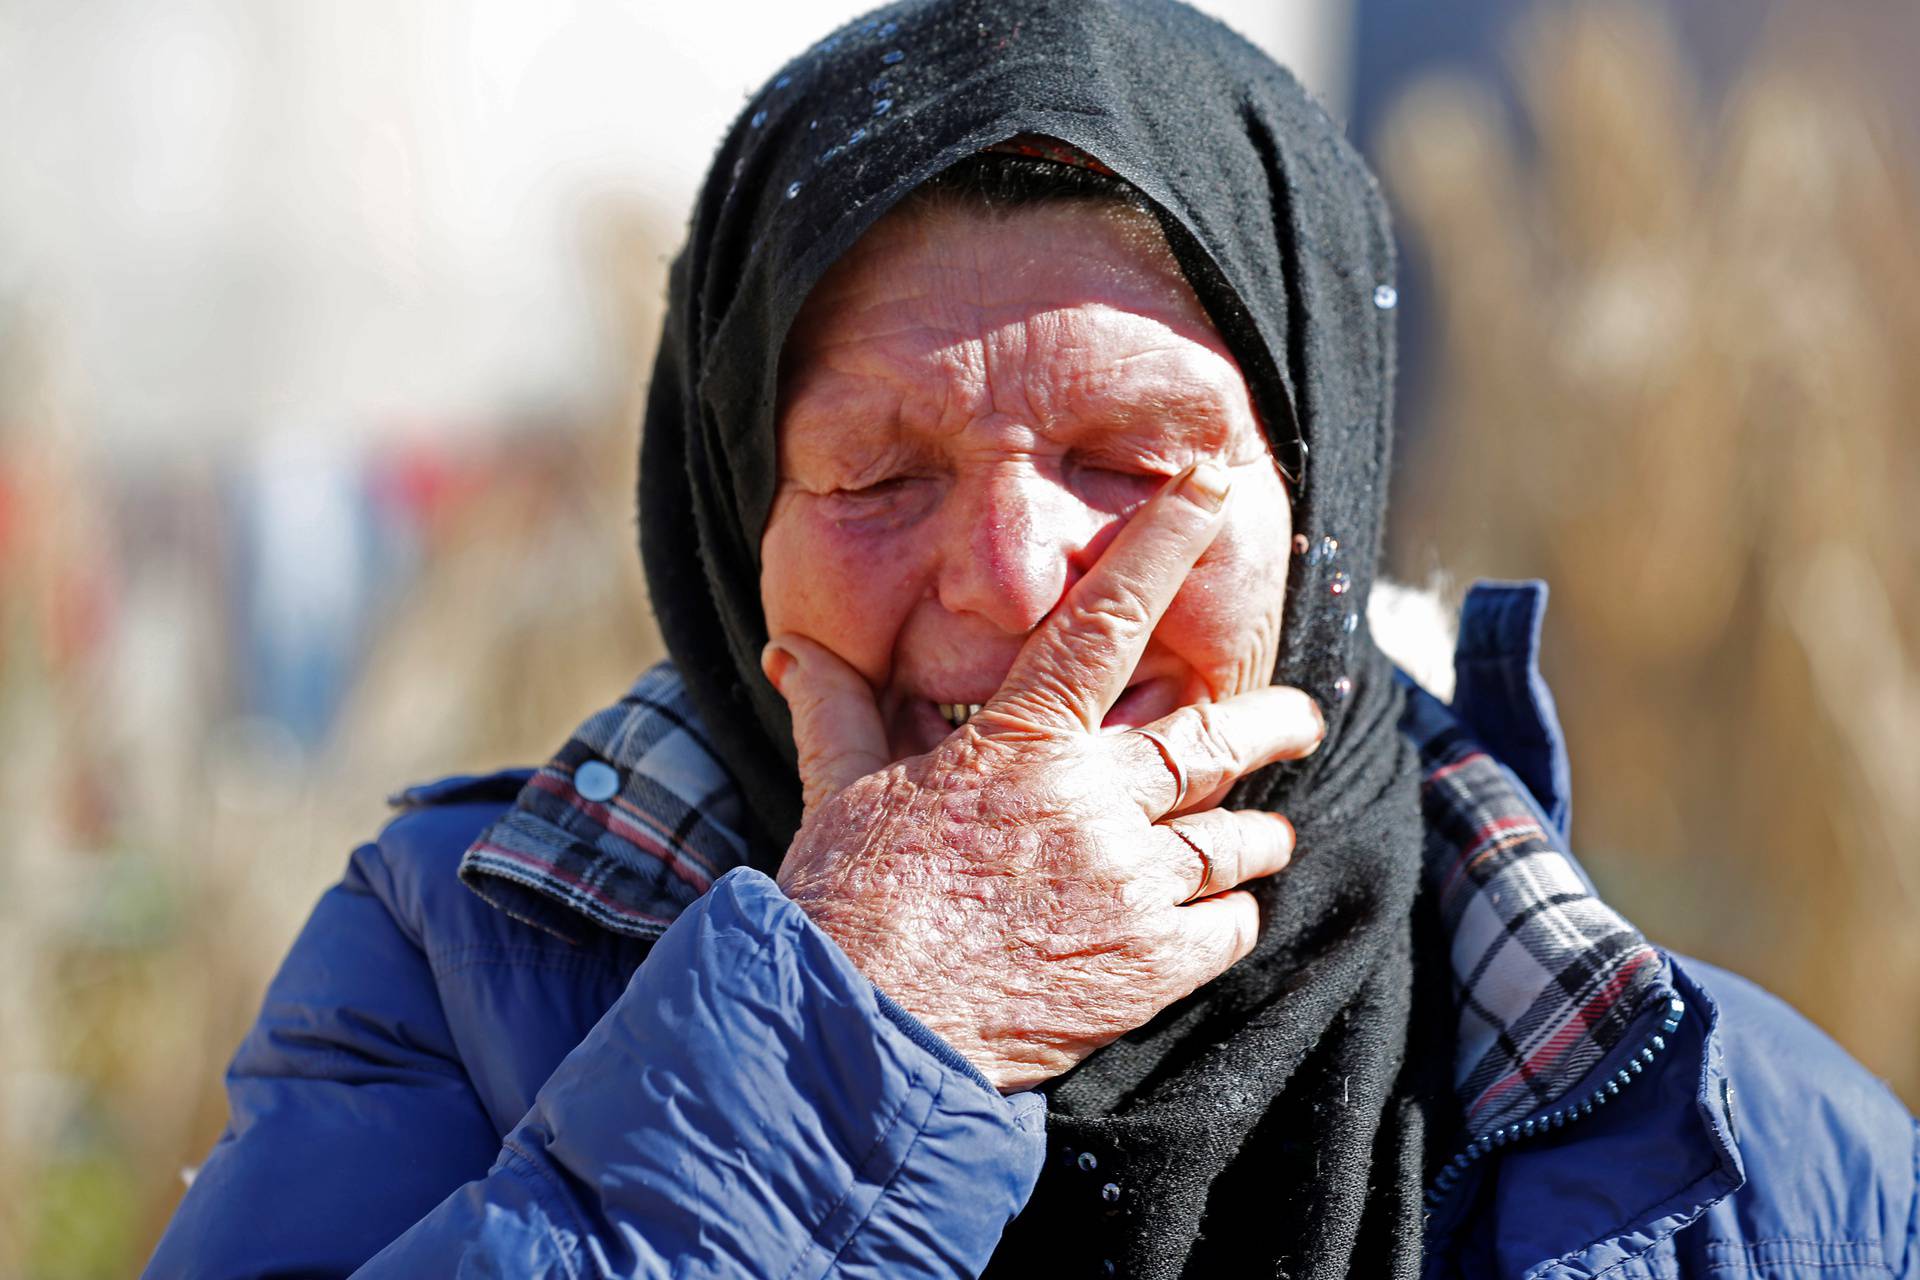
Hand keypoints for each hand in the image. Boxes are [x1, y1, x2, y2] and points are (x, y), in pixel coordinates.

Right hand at [765, 462, 1324, 1091]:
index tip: (1216, 490)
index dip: (1166, 544)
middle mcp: (1092, 802)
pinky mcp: (1152, 966)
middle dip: (1276, 721)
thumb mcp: (839, 789)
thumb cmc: (846, 903)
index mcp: (1021, 745)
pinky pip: (1233, 922)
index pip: (1106, 620)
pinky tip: (1218, 910)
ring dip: (1258, 830)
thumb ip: (838, 706)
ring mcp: (1130, 885)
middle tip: (1305, 716)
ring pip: (1239, 838)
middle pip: (1216, 738)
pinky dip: (1234, 911)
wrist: (861, 1033)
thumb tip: (791, 646)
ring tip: (1265, 832)